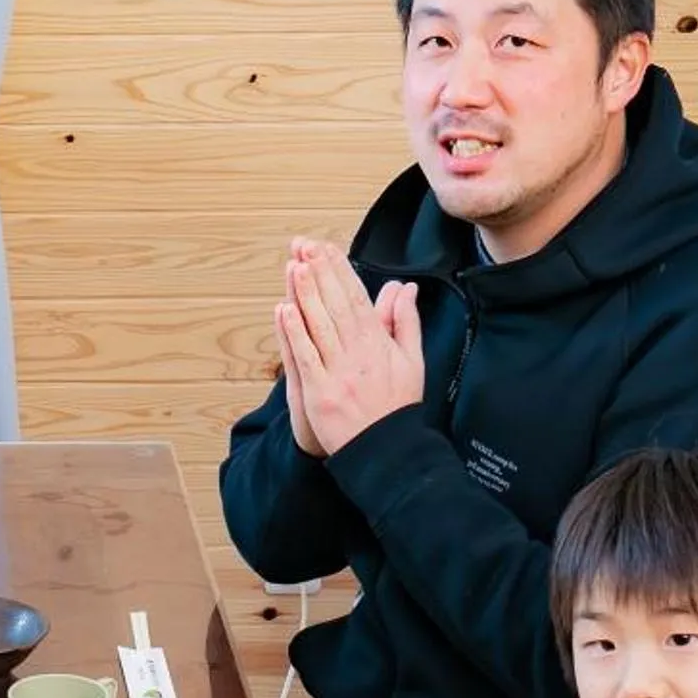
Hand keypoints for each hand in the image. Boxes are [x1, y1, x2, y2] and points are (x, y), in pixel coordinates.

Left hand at [274, 238, 422, 452]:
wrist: (387, 451)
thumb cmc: (397, 406)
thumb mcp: (412, 361)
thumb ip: (406, 322)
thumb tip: (404, 288)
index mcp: (380, 344)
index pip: (357, 299)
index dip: (340, 272)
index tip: (327, 249)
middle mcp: (359, 354)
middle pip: (336, 306)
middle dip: (320, 274)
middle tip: (306, 246)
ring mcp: (338, 372)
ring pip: (320, 326)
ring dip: (306, 295)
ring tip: (294, 267)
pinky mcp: (321, 392)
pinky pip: (306, 357)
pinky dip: (295, 333)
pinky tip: (285, 310)